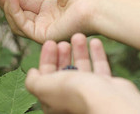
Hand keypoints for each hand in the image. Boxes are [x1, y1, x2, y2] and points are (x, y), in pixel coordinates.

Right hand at [0, 0, 108, 42]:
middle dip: (6, 0)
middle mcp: (46, 21)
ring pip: (17, 21)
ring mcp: (44, 30)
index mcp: (50, 9)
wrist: (96, 3)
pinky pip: (22, 26)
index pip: (26, 3)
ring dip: (7, 6)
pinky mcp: (43, 37)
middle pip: (18, 13)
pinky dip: (14, 11)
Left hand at [25, 34, 139, 113]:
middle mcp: (72, 99)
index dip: (46, 59)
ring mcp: (90, 94)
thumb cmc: (73, 94)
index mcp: (54, 103)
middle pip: (64, 73)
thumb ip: (33, 81)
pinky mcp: (107, 88)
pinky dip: (96, 54)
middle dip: (62, 55)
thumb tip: (32, 74)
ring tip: (78, 36)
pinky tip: (95, 41)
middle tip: (63, 41)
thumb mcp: (43, 87)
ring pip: (82, 69)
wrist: (107, 99)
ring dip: (79, 51)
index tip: (50, 43)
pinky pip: (100, 68)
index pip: (46, 79)